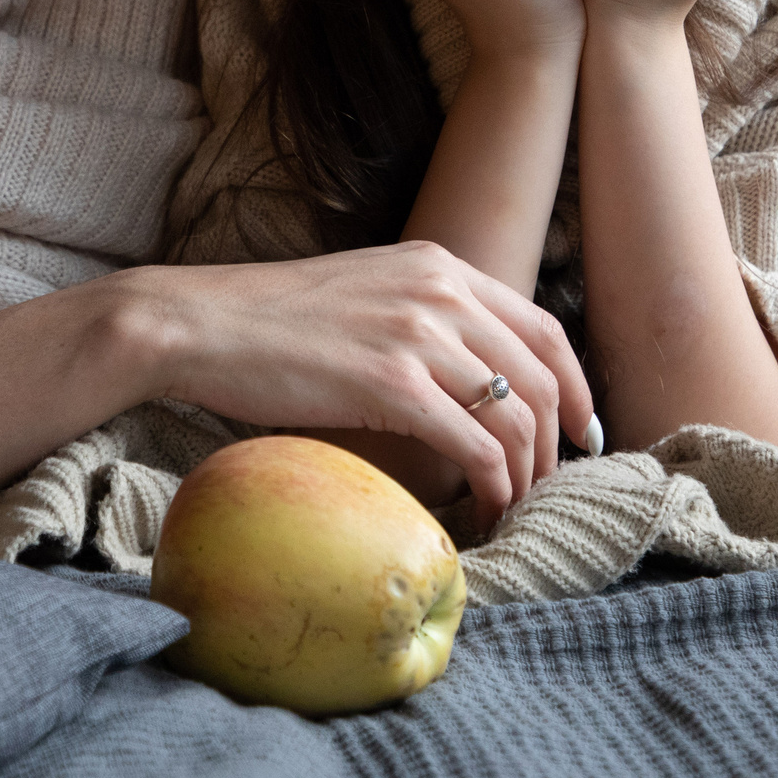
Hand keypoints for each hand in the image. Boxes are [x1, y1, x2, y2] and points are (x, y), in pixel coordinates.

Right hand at [138, 242, 598, 532]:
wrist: (198, 324)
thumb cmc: (267, 322)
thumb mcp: (364, 293)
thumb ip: (419, 316)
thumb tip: (462, 376)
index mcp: (438, 266)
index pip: (543, 328)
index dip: (577, 386)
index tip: (580, 432)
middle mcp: (440, 292)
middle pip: (543, 375)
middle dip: (558, 441)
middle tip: (548, 486)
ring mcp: (418, 335)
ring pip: (517, 416)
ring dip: (528, 473)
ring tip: (513, 508)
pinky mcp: (391, 385)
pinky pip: (476, 447)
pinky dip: (493, 487)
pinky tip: (483, 511)